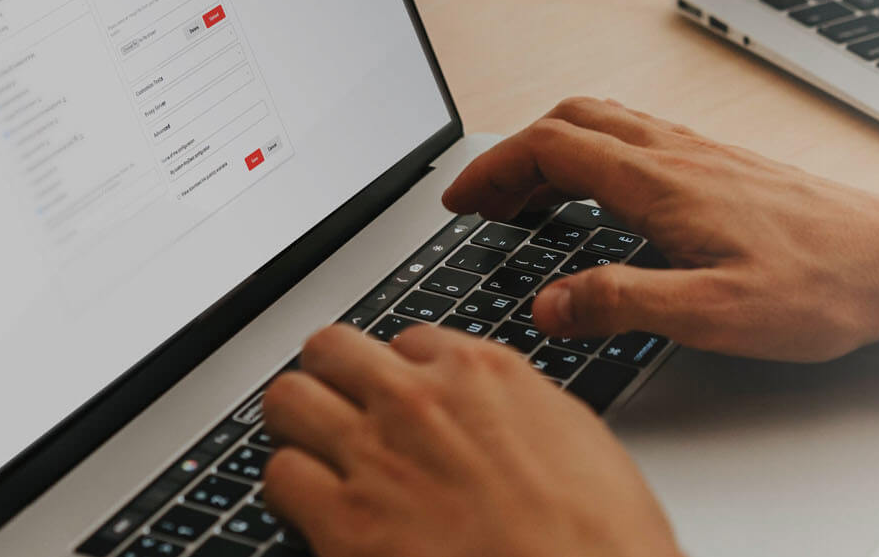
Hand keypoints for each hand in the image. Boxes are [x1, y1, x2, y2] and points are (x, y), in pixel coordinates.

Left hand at [261, 323, 683, 556]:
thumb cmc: (601, 538)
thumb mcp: (574, 435)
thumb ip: (512, 405)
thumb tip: (485, 408)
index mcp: (481, 371)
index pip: (404, 340)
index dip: (399, 376)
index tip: (402, 402)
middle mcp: (420, 400)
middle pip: (329, 350)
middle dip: (330, 382)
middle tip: (340, 415)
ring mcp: (376, 455)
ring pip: (287, 402)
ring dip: (299, 430)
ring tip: (318, 460)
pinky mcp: (345, 522)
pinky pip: (278, 477)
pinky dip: (292, 493)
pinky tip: (319, 513)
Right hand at [441, 98, 878, 361]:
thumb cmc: (821, 288)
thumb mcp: (714, 313)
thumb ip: (624, 302)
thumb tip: (550, 303)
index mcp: (663, 182)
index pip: (552, 147)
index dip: (494, 169)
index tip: (462, 201)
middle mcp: (679, 154)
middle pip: (570, 121)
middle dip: (514, 154)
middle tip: (484, 201)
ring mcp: (703, 155)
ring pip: (605, 124)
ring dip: (552, 150)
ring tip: (526, 200)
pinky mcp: (724, 167)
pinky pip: (637, 139)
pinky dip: (594, 156)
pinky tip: (602, 198)